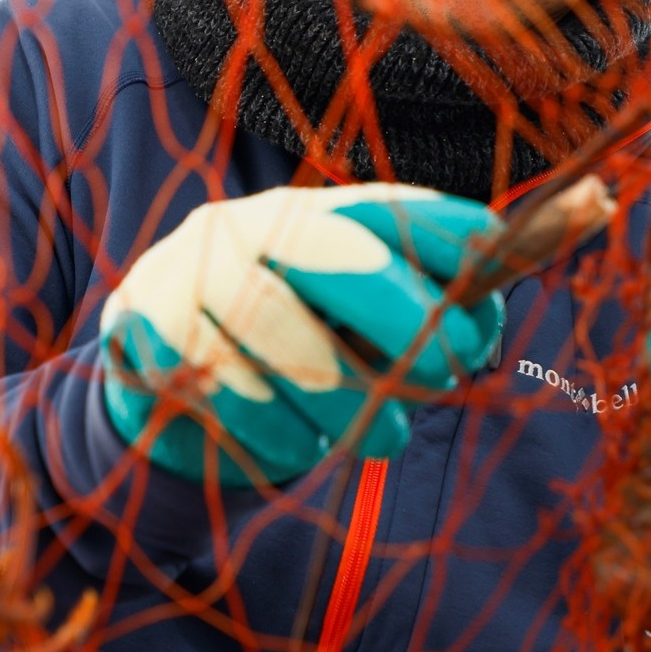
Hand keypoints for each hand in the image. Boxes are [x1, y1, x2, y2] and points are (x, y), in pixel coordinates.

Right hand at [100, 184, 505, 485]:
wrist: (153, 390)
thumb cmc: (276, 359)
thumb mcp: (343, 328)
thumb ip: (408, 311)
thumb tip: (482, 317)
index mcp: (302, 217)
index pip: (385, 208)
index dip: (446, 231)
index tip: (501, 257)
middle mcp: (242, 228)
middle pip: (338, 254)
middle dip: (405, 315)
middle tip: (449, 373)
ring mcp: (189, 275)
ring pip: (288, 336)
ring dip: (350, 400)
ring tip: (383, 436)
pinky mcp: (149, 333)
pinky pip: (232, 390)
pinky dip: (281, 430)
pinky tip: (300, 442)